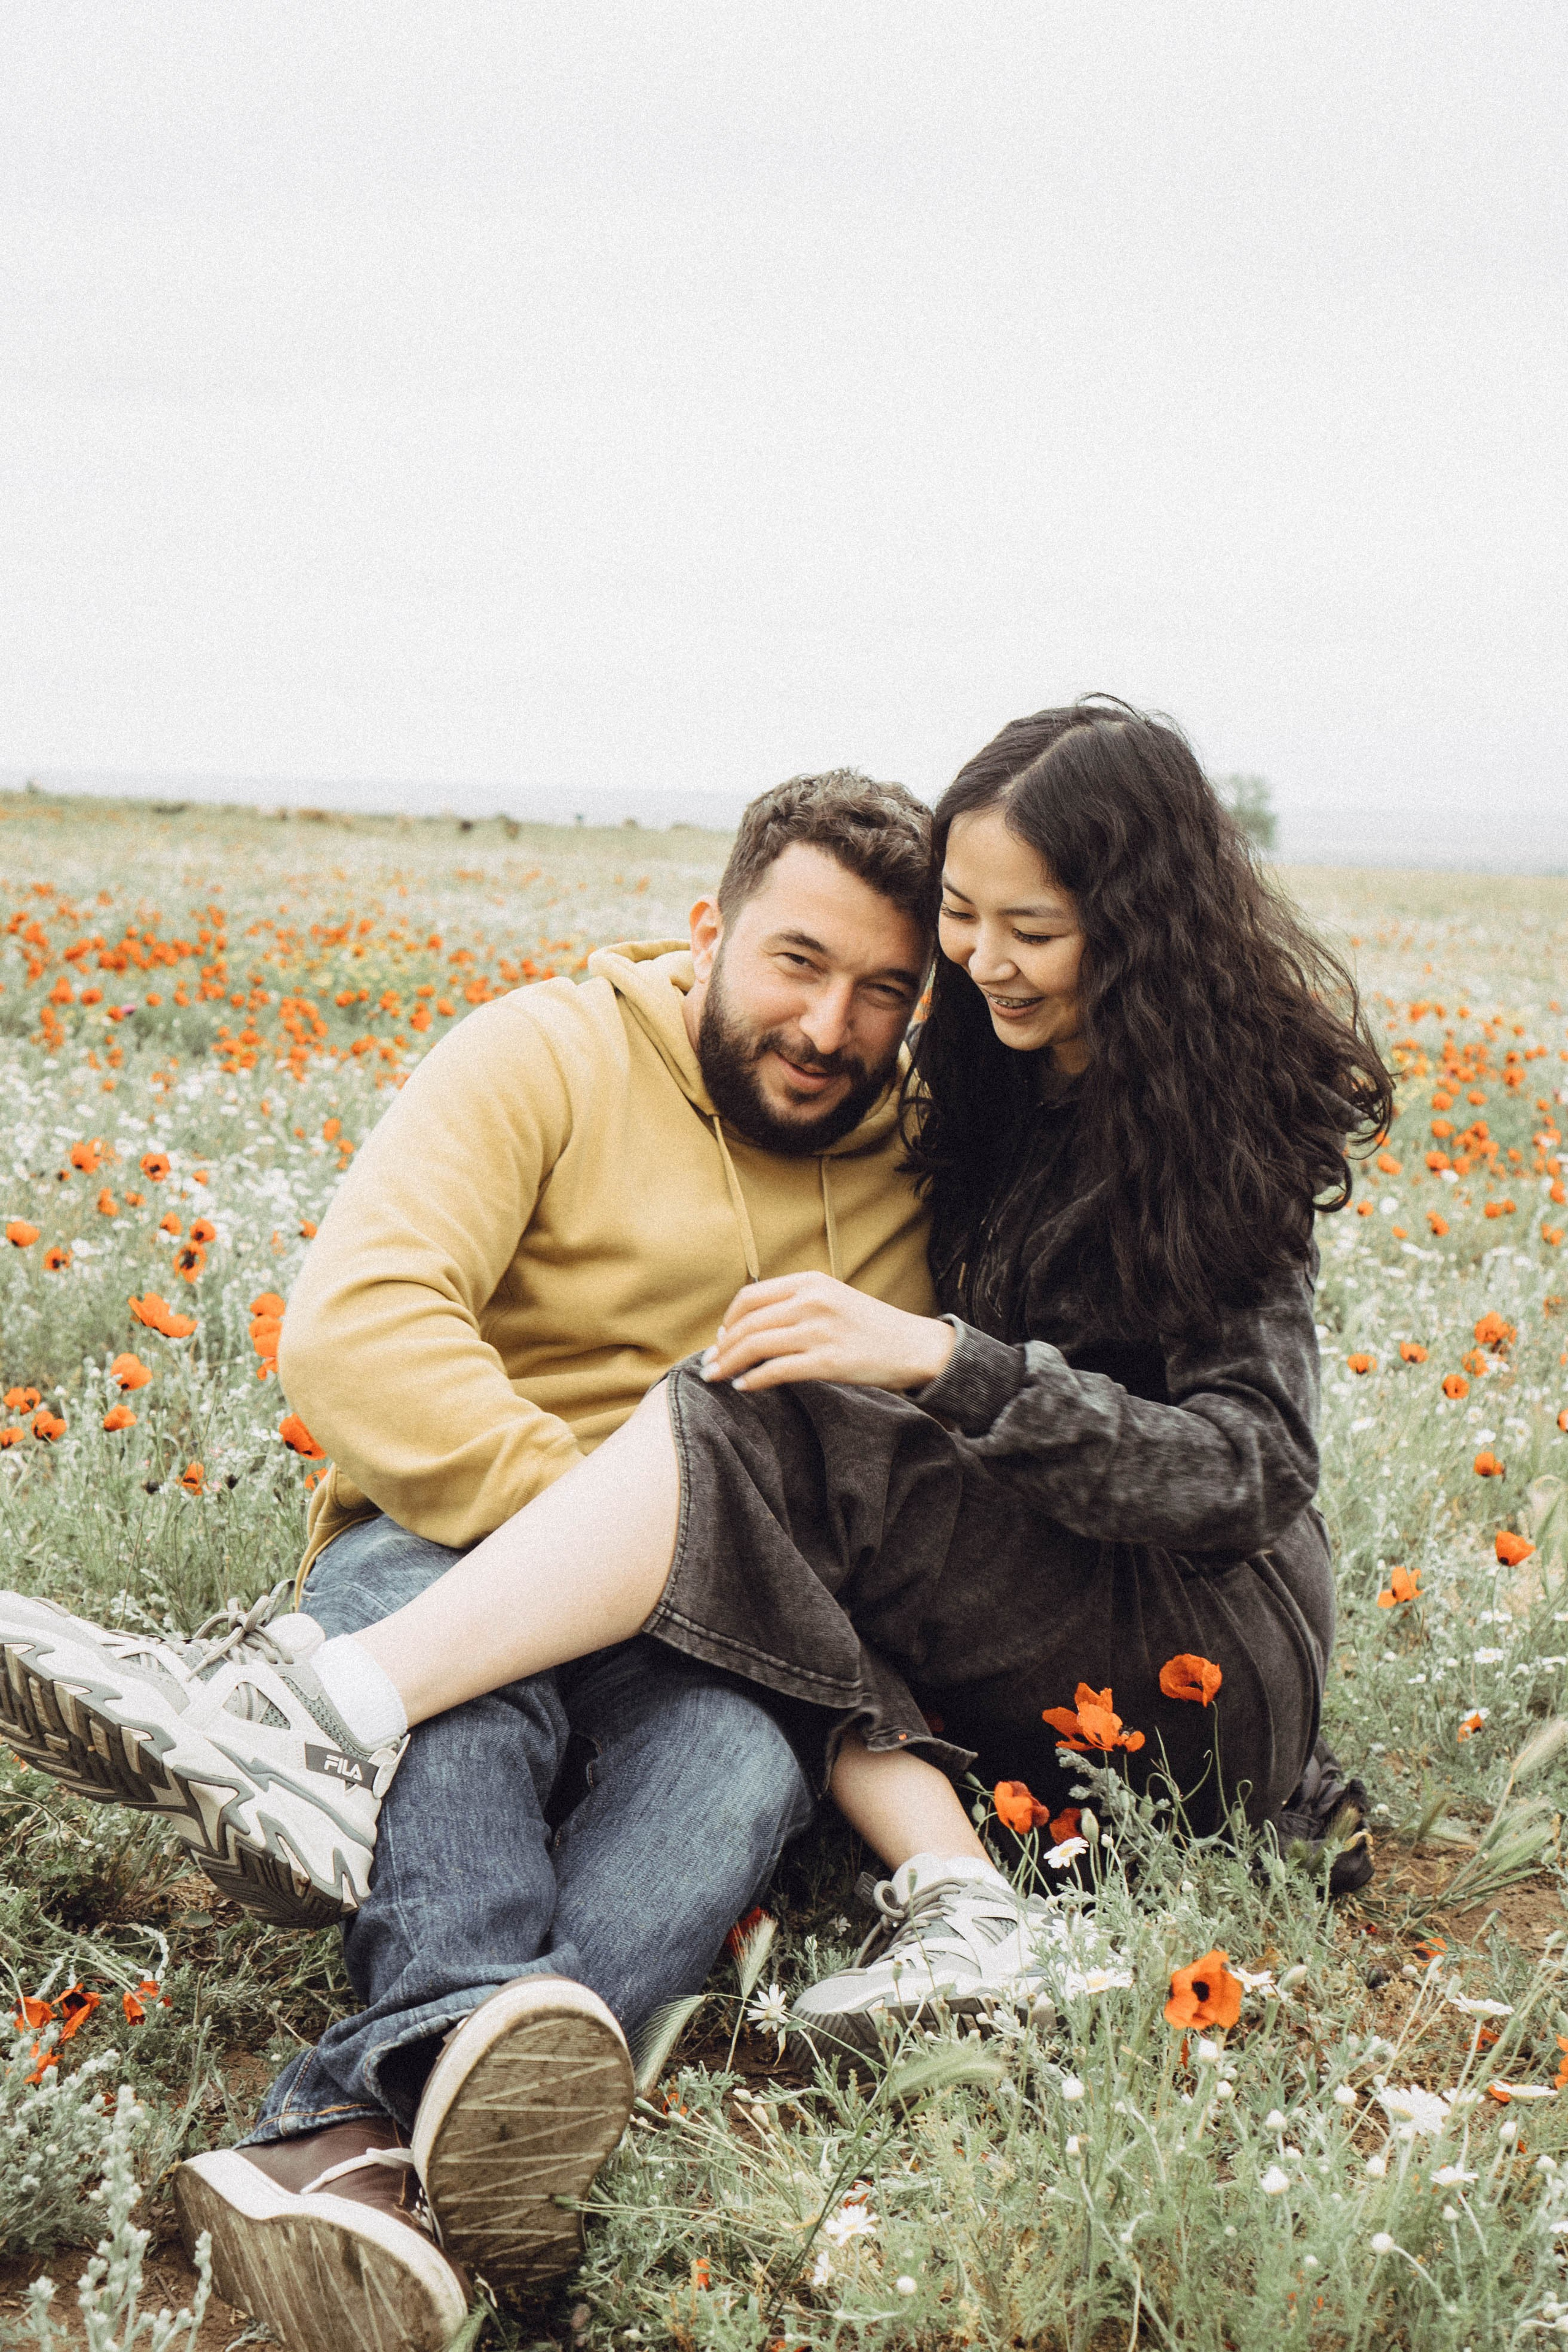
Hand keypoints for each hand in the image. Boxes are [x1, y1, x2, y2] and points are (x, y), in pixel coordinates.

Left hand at [701, 1272, 956, 1395]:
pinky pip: (776, 1371)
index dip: (728, 1319)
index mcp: (810, 1282)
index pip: (750, 1297)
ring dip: (729, 1364)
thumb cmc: (871, 1327)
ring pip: (755, 1346)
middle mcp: (811, 1301)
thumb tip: (751, 1326)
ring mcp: (819, 1331)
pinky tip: (744, 1388)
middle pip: (747, 1323)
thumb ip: (797, 1303)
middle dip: (721, 1347)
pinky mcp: (827, 1361)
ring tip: (717, 1378)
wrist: (915, 1346)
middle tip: (709, 1365)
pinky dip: (754, 1381)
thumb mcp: (833, 1298)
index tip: (721, 1338)